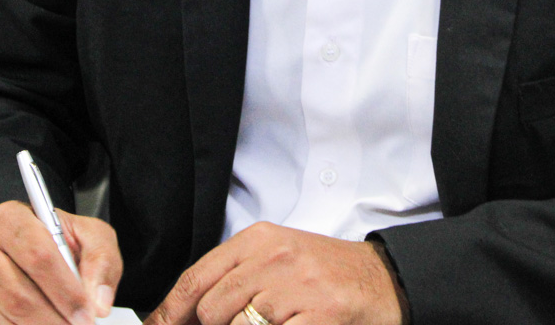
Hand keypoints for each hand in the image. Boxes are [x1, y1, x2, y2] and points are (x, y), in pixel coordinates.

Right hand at [0, 200, 122, 324]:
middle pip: (19, 294)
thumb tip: (97, 303)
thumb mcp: (86, 236)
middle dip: (54, 320)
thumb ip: (100, 262)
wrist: (17, 248)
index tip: (86, 316)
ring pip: (3, 318)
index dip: (66, 292)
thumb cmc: (54, 241)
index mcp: (10, 218)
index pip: (39, 256)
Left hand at [146, 222, 403, 324]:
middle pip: (211, 307)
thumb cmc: (325, 274)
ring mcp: (298, 288)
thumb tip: (185, 312)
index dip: (170, 311)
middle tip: (231, 324)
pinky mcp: (318, 317)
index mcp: (261, 239)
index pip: (197, 278)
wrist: (384, 282)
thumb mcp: (278, 259)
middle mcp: (276, 258)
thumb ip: (234, 277)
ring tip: (270, 321)